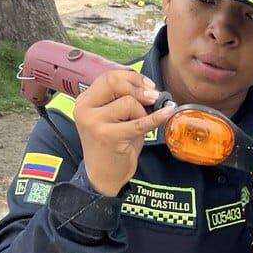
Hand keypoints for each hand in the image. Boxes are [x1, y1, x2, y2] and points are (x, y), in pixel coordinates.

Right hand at [74, 69, 173, 196]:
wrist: (103, 176)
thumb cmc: (112, 145)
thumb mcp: (114, 118)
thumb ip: (125, 100)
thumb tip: (151, 89)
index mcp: (85, 101)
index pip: (108, 77)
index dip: (131, 77)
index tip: (148, 84)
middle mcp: (85, 109)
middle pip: (115, 83)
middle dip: (138, 88)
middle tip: (153, 96)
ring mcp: (94, 123)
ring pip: (128, 102)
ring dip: (142, 111)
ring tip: (141, 125)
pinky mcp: (109, 136)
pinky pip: (139, 122)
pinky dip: (156, 117)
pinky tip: (167, 113)